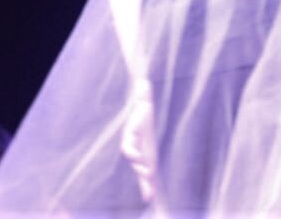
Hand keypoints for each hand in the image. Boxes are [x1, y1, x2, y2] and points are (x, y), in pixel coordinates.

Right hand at [120, 78, 158, 203]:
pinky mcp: (147, 160)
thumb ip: (142, 93)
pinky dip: (147, 188)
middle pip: (134, 163)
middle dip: (140, 168)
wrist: (140, 117)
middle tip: (148, 173)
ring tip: (150, 195)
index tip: (138, 158)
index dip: (133, 154)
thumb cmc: (141, 110)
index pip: (129, 148)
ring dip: (144, 183)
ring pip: (139, 173)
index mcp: (133, 137)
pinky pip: (145, 177)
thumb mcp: (142, 102)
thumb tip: (144, 81)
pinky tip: (151, 199)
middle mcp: (135, 148)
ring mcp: (141, 156)